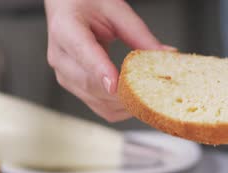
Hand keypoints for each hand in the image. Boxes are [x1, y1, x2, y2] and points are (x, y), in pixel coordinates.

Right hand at [45, 0, 172, 121]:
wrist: (66, 8)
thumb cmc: (86, 4)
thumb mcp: (116, 11)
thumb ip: (140, 35)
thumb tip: (167, 55)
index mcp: (66, 29)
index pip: (83, 53)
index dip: (100, 71)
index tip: (115, 85)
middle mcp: (60, 56)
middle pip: (90, 84)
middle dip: (122, 93)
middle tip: (152, 93)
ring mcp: (64, 75)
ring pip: (95, 100)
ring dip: (122, 104)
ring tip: (147, 97)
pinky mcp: (72, 86)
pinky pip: (97, 107)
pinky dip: (117, 108)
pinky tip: (133, 100)